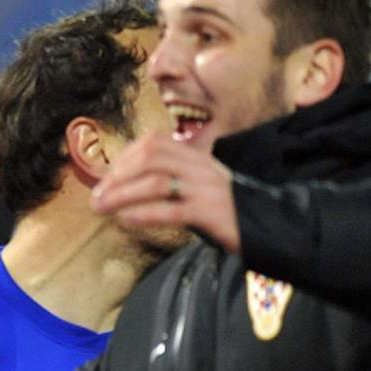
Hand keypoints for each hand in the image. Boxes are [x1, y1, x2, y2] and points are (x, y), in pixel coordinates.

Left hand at [91, 132, 240, 252]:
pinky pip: (174, 210)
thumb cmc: (228, 211)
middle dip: (117, 176)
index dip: (124, 158)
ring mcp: (208, 189)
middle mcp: (202, 167)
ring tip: (102, 208)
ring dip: (122, 195)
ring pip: (157, 182)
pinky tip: (128, 218)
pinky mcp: (214, 213)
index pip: (154, 143)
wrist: (274, 228)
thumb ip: (171, 181)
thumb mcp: (199, 187)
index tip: (105, 179)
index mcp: (197, 158)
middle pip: (151, 157)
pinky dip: (146, 213)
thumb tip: (124, 185)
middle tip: (96, 197)